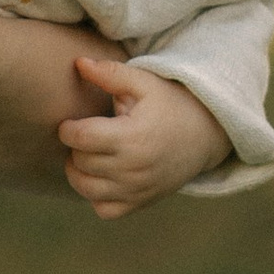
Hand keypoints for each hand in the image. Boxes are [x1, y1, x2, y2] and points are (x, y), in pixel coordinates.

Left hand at [58, 59, 230, 221]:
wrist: (205, 134)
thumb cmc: (169, 103)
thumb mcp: (144, 82)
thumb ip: (110, 73)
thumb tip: (78, 63)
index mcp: (132, 136)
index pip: (81, 138)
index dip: (68, 129)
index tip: (71, 122)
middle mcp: (134, 168)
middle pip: (81, 162)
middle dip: (75, 147)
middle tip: (85, 135)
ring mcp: (137, 189)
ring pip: (86, 189)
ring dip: (78, 172)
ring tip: (87, 155)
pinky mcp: (141, 202)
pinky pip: (104, 210)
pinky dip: (95, 196)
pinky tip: (101, 177)